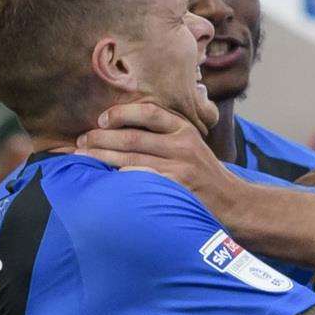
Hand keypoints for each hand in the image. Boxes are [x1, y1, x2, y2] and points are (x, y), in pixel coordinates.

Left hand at [76, 103, 241, 211]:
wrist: (233, 203)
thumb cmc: (205, 175)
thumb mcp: (192, 146)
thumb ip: (167, 134)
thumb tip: (123, 128)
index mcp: (186, 129)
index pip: (149, 112)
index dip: (122, 113)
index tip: (102, 120)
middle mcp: (183, 145)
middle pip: (132, 136)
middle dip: (101, 138)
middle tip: (81, 142)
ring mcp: (180, 167)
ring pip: (130, 158)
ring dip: (101, 157)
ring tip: (83, 157)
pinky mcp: (176, 188)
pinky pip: (139, 179)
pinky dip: (119, 177)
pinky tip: (104, 179)